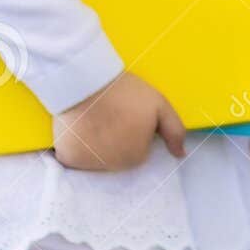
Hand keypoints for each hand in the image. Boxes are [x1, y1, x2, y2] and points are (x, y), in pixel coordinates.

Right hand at [52, 70, 185, 171]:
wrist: (87, 82)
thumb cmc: (125, 92)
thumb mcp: (159, 105)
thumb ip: (175, 131)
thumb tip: (181, 154)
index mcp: (137, 157)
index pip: (139, 150)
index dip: (135, 131)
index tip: (128, 115)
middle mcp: (113, 168)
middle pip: (118, 156)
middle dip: (117, 139)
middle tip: (112, 114)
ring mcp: (89, 165)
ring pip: (96, 158)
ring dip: (96, 144)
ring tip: (96, 119)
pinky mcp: (68, 158)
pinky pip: (75, 157)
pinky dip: (76, 146)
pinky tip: (80, 128)